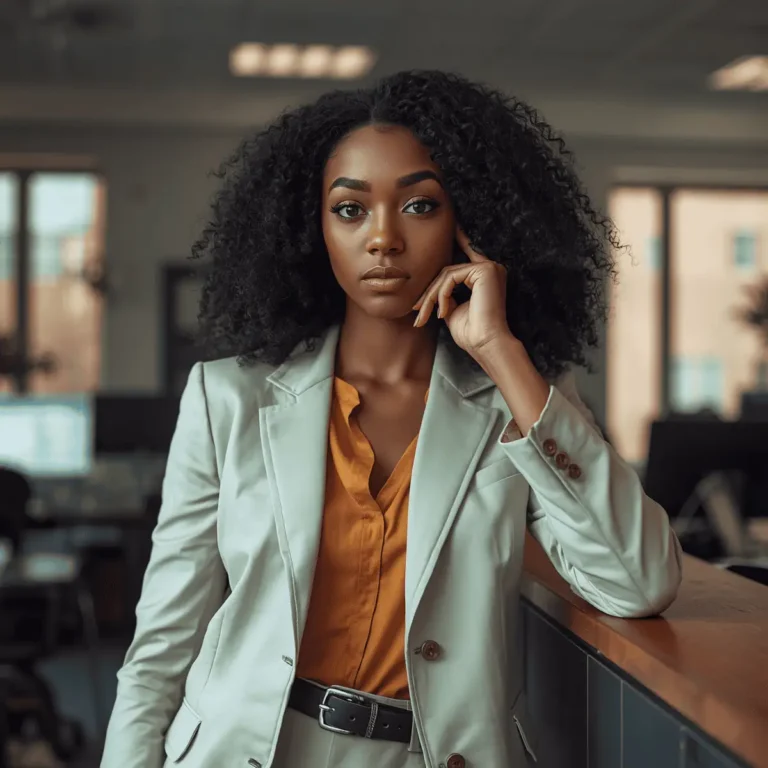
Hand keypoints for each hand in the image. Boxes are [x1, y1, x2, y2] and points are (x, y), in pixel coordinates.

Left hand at [413, 228, 514, 356]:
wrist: (486, 344)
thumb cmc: (472, 334)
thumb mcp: (454, 310)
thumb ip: (446, 295)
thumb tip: (435, 291)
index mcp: (486, 277)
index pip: (466, 254)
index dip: (458, 240)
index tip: (452, 226)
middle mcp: (491, 269)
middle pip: (448, 270)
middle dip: (430, 292)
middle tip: (417, 310)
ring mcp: (489, 267)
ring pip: (447, 274)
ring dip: (432, 296)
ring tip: (426, 315)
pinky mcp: (485, 270)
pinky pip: (451, 277)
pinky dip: (442, 294)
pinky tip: (443, 312)